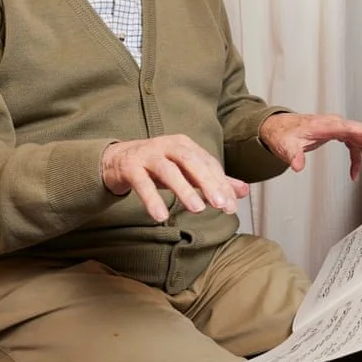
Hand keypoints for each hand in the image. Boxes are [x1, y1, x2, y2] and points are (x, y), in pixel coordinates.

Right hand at [100, 135, 249, 221]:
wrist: (117, 160)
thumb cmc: (158, 166)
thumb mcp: (187, 172)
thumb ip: (214, 181)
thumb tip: (243, 192)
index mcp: (185, 145)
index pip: (208, 164)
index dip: (221, 185)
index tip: (232, 207)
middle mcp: (168, 145)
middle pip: (192, 162)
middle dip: (209, 183)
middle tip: (222, 205)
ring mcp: (148, 155)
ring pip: (168, 171)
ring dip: (184, 190)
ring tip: (197, 209)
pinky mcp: (130, 167)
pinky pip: (142, 183)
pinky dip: (152, 199)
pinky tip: (160, 216)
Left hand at [259, 113, 361, 186]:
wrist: (278, 127)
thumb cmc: (283, 132)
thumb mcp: (286, 146)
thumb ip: (293, 156)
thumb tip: (297, 166)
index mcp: (328, 125)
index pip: (354, 128)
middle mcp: (337, 125)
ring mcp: (339, 130)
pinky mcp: (338, 135)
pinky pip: (354, 148)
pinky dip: (357, 162)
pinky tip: (355, 175)